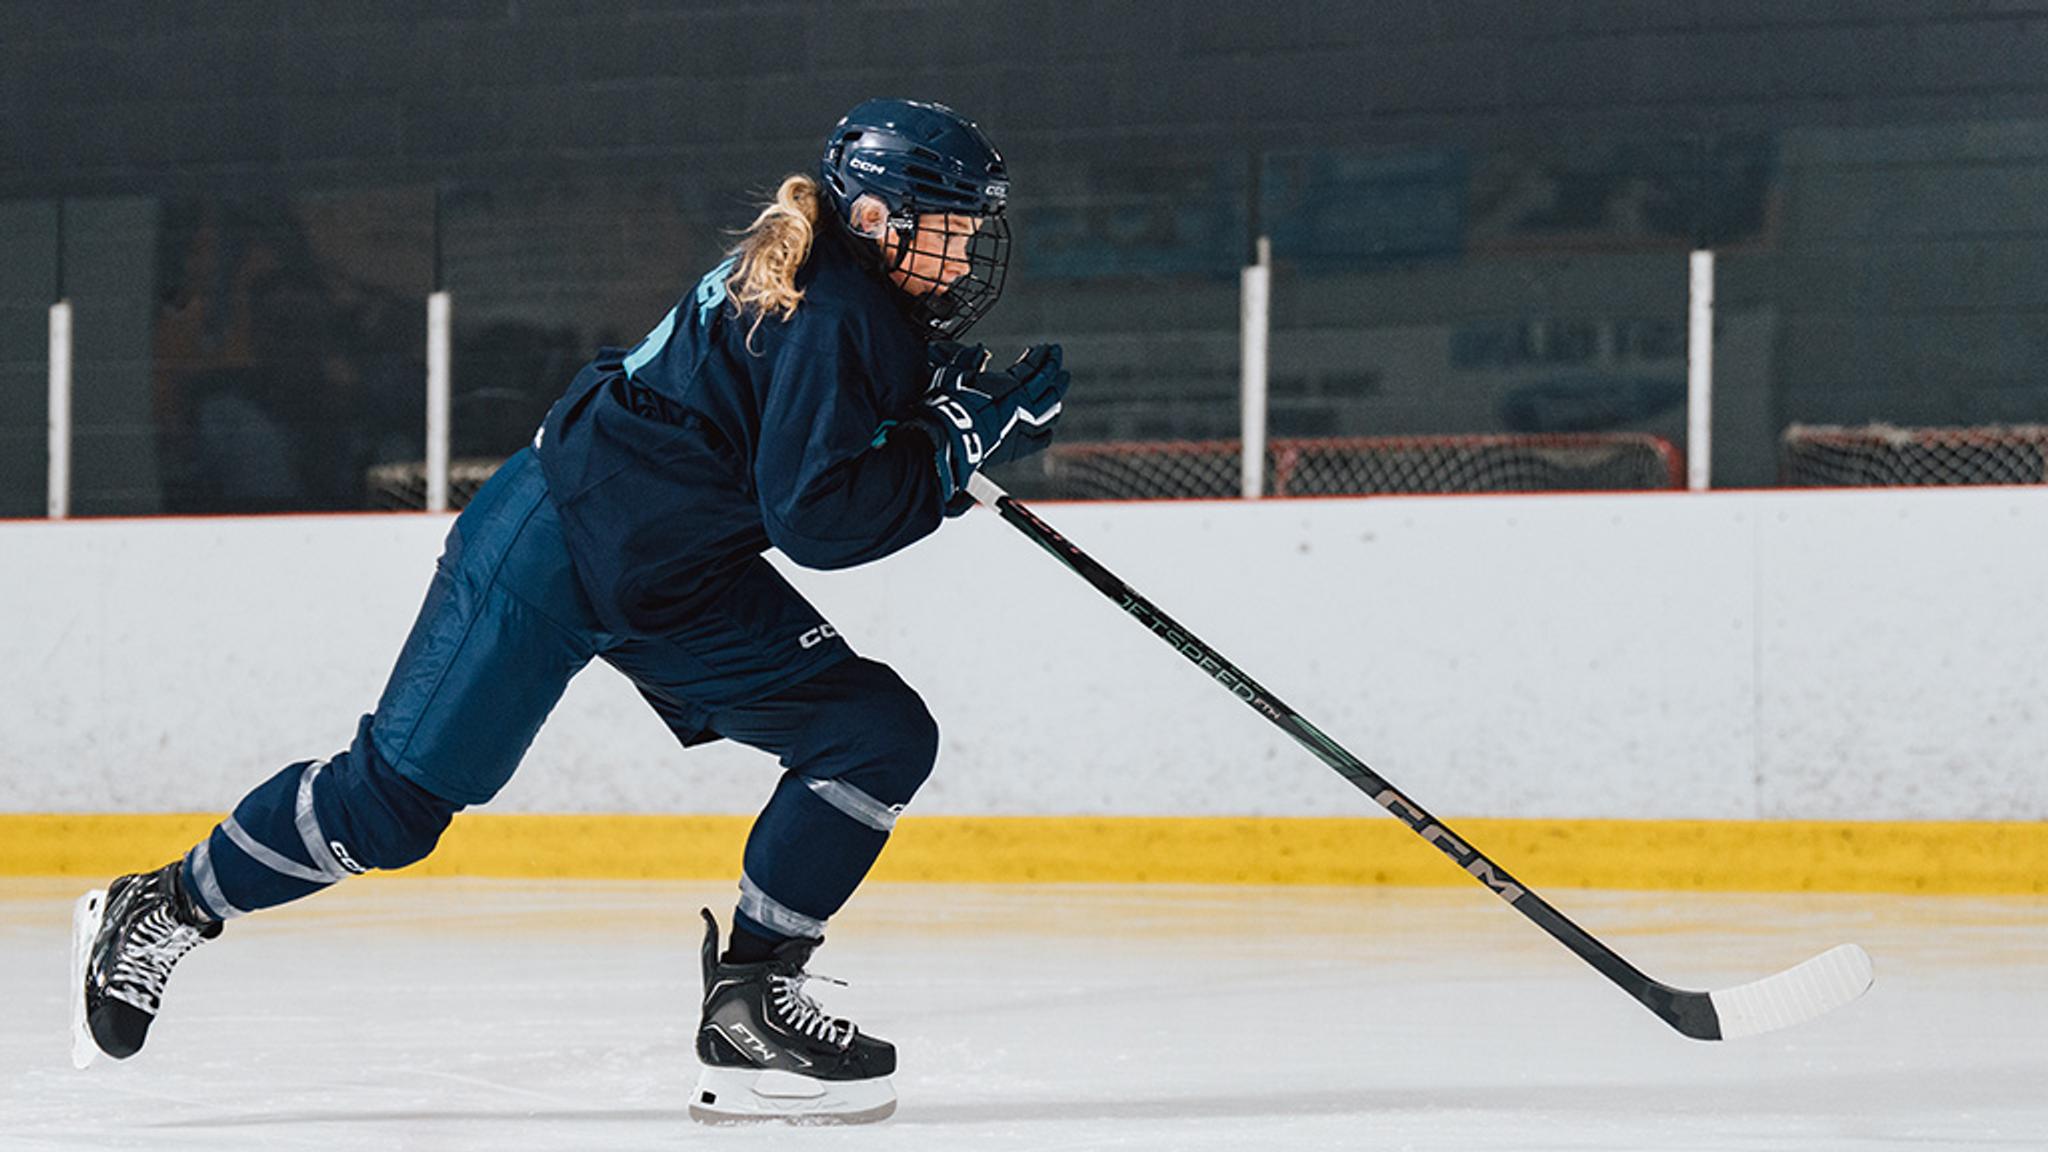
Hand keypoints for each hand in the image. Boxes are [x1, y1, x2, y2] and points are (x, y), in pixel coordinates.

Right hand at [914, 343, 1069, 499]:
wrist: (949, 437)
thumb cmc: (950, 405)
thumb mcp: (957, 375)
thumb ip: (969, 360)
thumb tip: (981, 350)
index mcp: (1010, 386)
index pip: (1032, 366)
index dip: (1039, 356)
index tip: (1043, 347)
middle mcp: (1022, 405)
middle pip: (1047, 384)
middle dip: (1053, 367)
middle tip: (1057, 356)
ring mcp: (1024, 427)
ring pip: (1050, 409)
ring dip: (1057, 393)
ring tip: (1061, 381)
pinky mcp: (1019, 447)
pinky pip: (1042, 439)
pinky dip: (1047, 431)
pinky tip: (1049, 427)